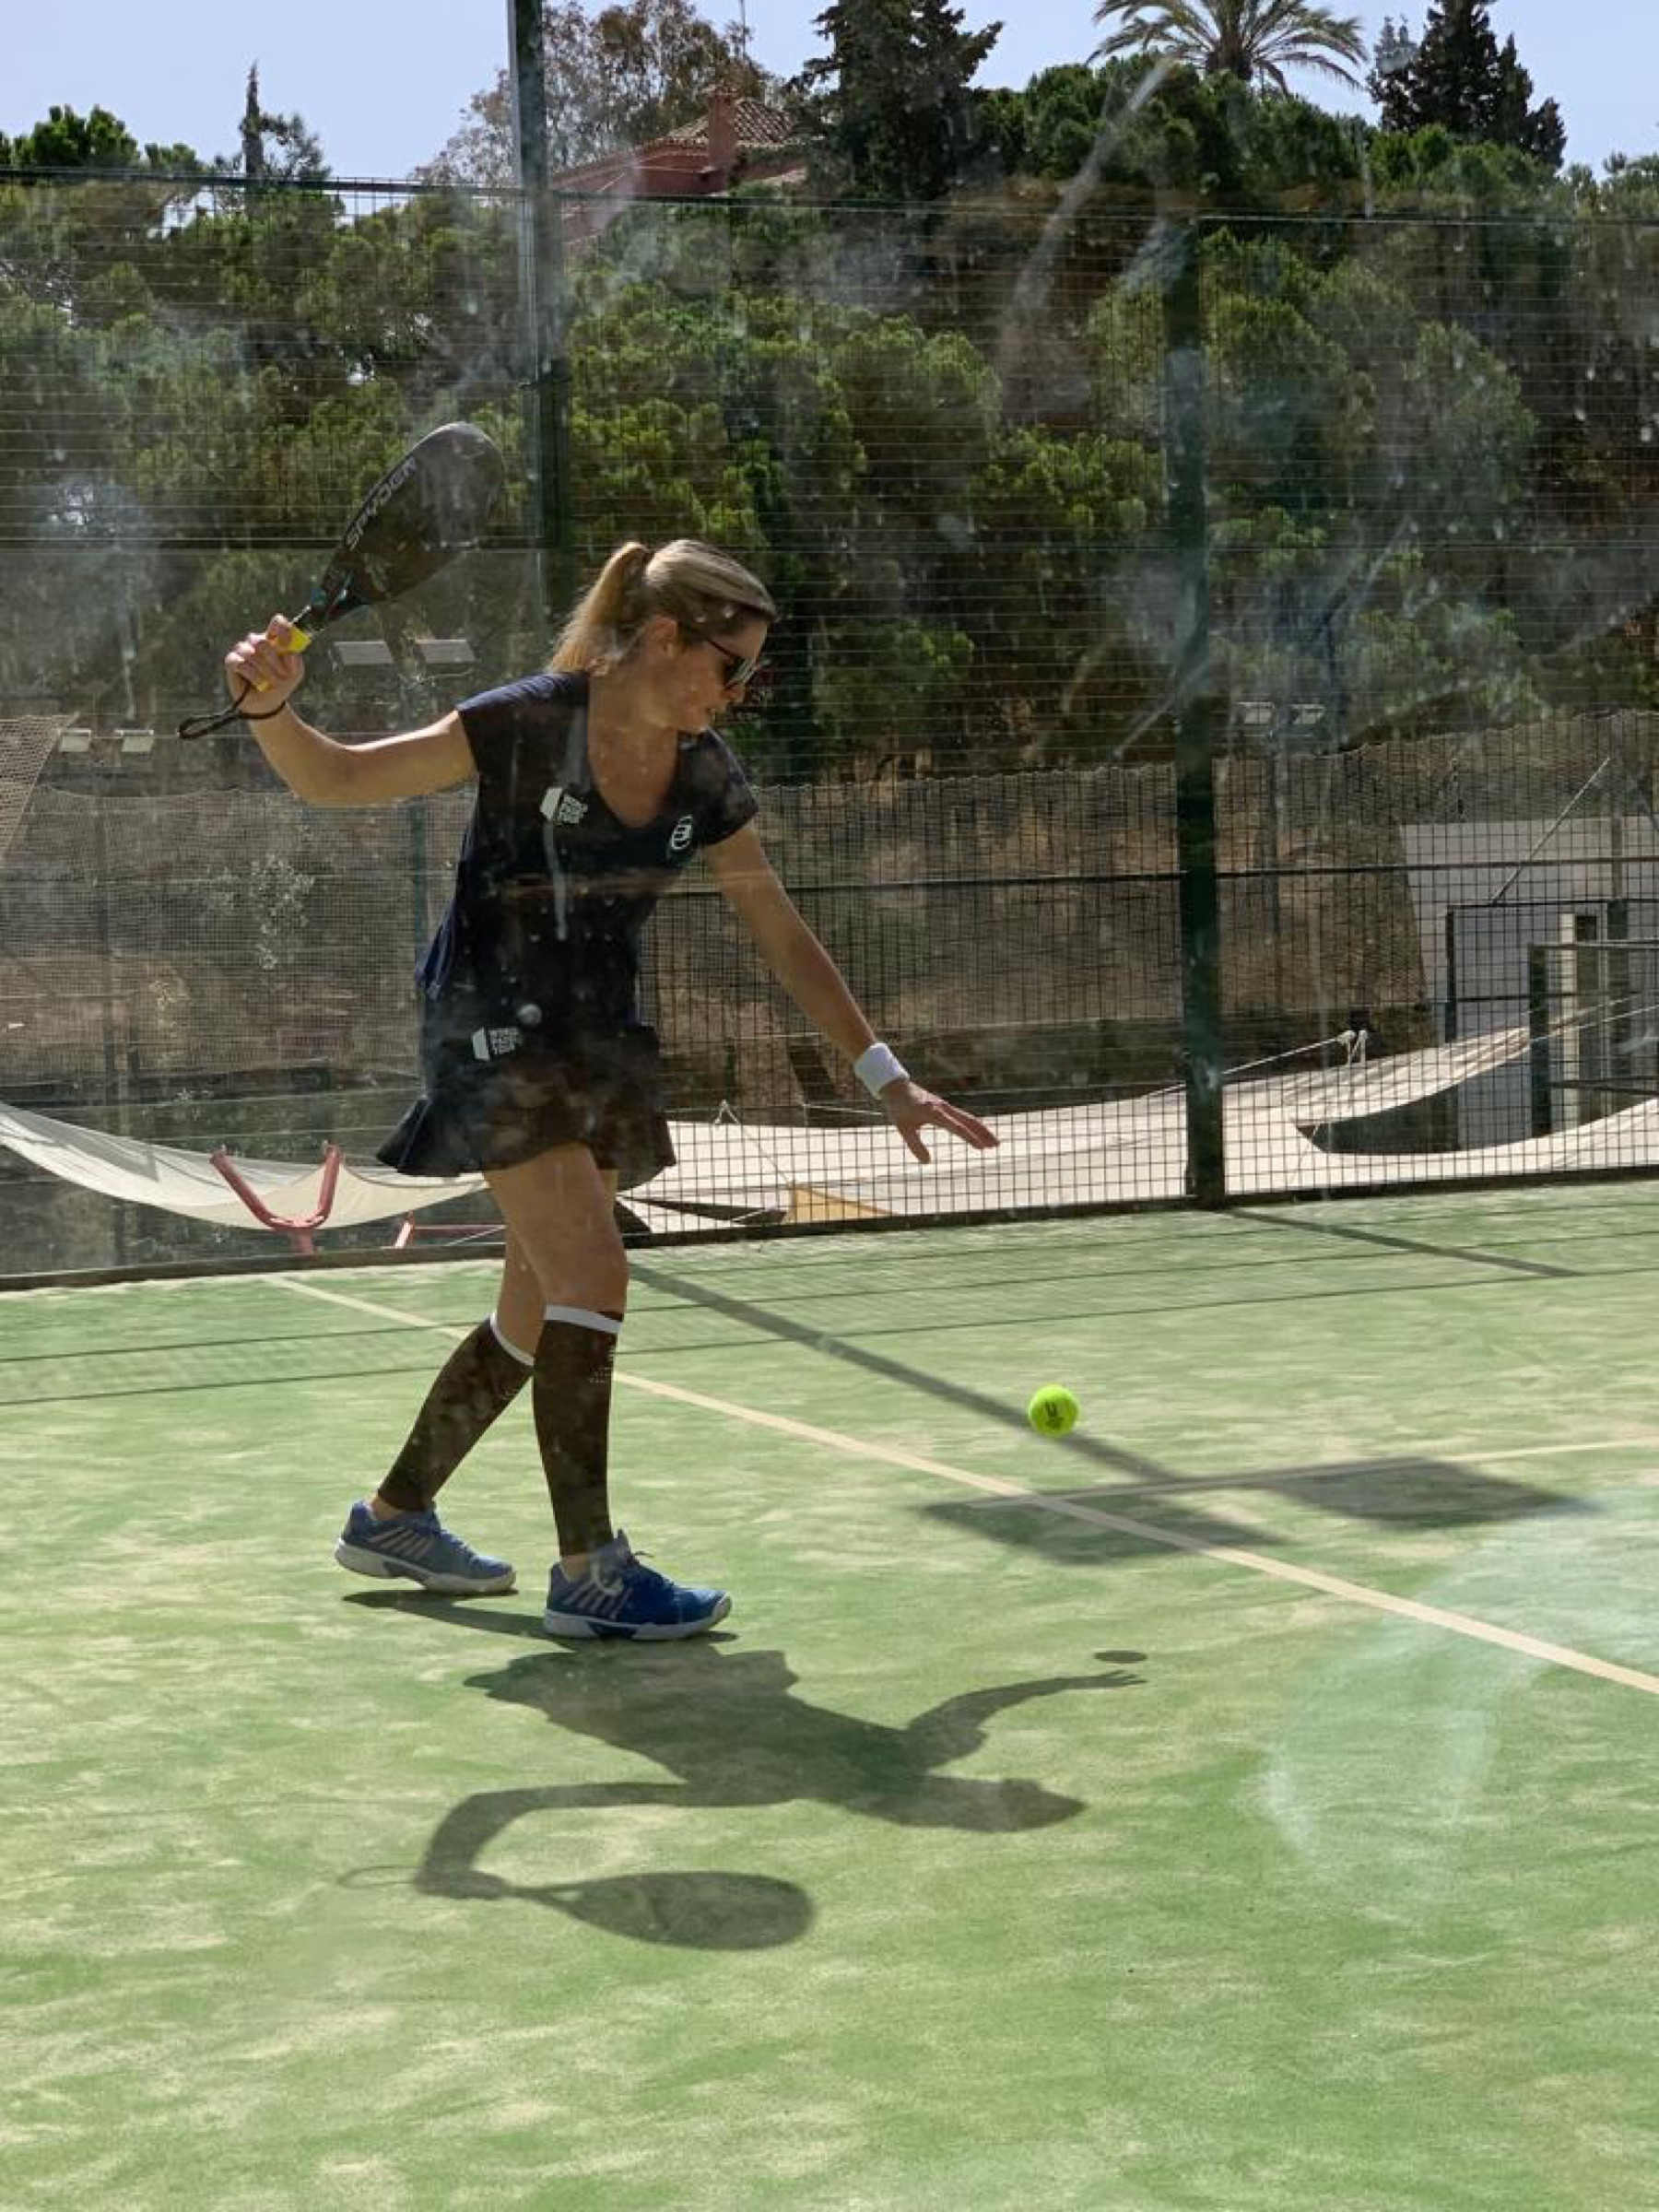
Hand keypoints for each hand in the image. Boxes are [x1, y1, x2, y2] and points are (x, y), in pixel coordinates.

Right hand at [223, 615, 305, 717]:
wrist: (268, 703)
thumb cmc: (282, 684)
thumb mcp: (295, 674)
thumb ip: (296, 662)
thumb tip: (290, 652)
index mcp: (275, 640)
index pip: (278, 623)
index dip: (282, 629)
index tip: (287, 645)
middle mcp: (258, 641)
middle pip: (263, 642)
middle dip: (274, 662)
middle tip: (282, 675)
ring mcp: (243, 649)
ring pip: (251, 653)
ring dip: (264, 671)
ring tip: (271, 683)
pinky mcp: (232, 661)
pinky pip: (240, 663)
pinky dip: (252, 674)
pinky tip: (258, 682)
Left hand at [879, 1079, 998, 1163]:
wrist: (896, 1087)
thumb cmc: (899, 1108)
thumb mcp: (904, 1128)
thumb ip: (915, 1145)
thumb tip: (927, 1163)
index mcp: (935, 1113)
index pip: (956, 1127)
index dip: (970, 1138)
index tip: (981, 1147)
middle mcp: (944, 1108)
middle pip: (969, 1121)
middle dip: (984, 1133)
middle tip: (996, 1145)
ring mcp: (945, 1106)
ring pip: (968, 1118)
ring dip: (982, 1130)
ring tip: (993, 1142)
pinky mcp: (944, 1106)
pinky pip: (963, 1116)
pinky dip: (973, 1125)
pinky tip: (978, 1132)